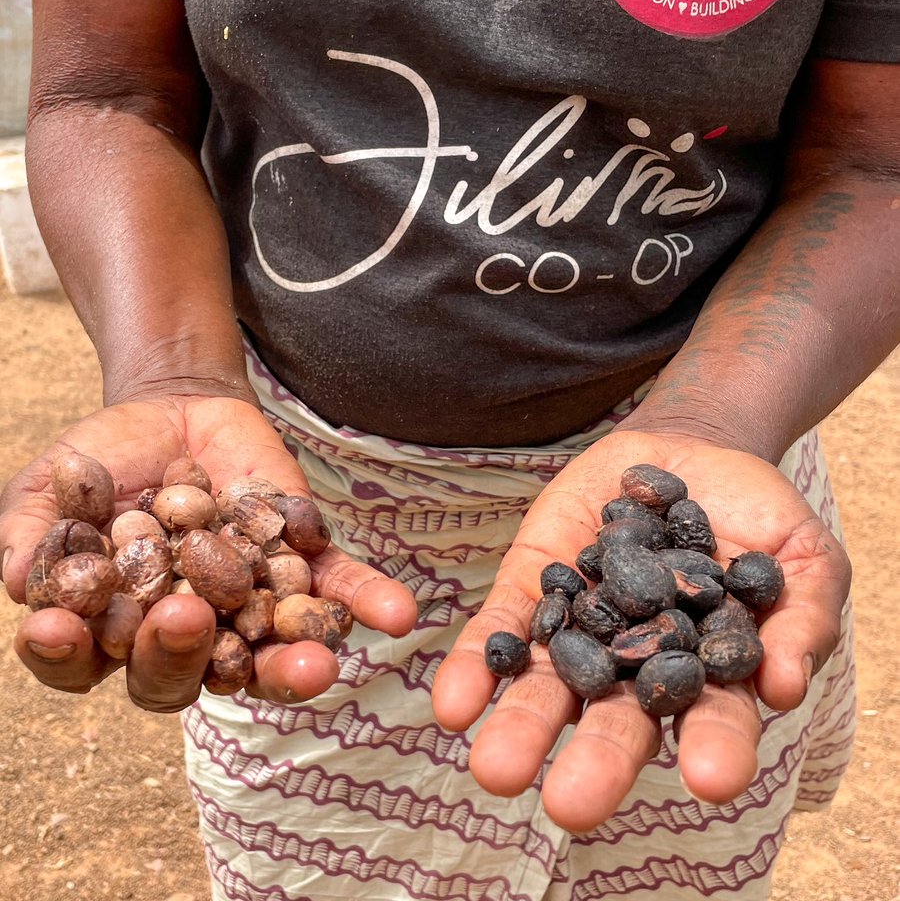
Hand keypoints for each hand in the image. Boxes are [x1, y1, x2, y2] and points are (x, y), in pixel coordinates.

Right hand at [1, 394, 416, 710]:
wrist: (174, 408)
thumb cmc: (104, 461)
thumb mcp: (53, 489)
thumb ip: (31, 535)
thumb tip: (21, 588)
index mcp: (110, 629)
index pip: (84, 662)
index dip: (69, 653)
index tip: (61, 628)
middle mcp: (180, 633)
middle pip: (178, 672)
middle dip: (181, 653)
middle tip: (184, 619)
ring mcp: (243, 606)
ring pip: (263, 654)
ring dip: (290, 664)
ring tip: (315, 666)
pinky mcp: (297, 566)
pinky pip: (333, 592)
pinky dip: (365, 603)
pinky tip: (395, 616)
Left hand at [432, 428, 849, 831]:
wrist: (690, 450)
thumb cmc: (756, 515)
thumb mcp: (802, 554)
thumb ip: (802, 616)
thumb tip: (783, 686)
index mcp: (707, 675)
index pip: (713, 720)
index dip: (717, 748)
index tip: (714, 780)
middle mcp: (637, 668)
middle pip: (618, 722)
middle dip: (596, 763)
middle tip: (569, 806)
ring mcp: (582, 629)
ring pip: (549, 689)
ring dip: (522, 728)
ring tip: (496, 768)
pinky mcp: (535, 587)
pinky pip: (502, 631)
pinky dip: (477, 665)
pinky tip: (454, 702)